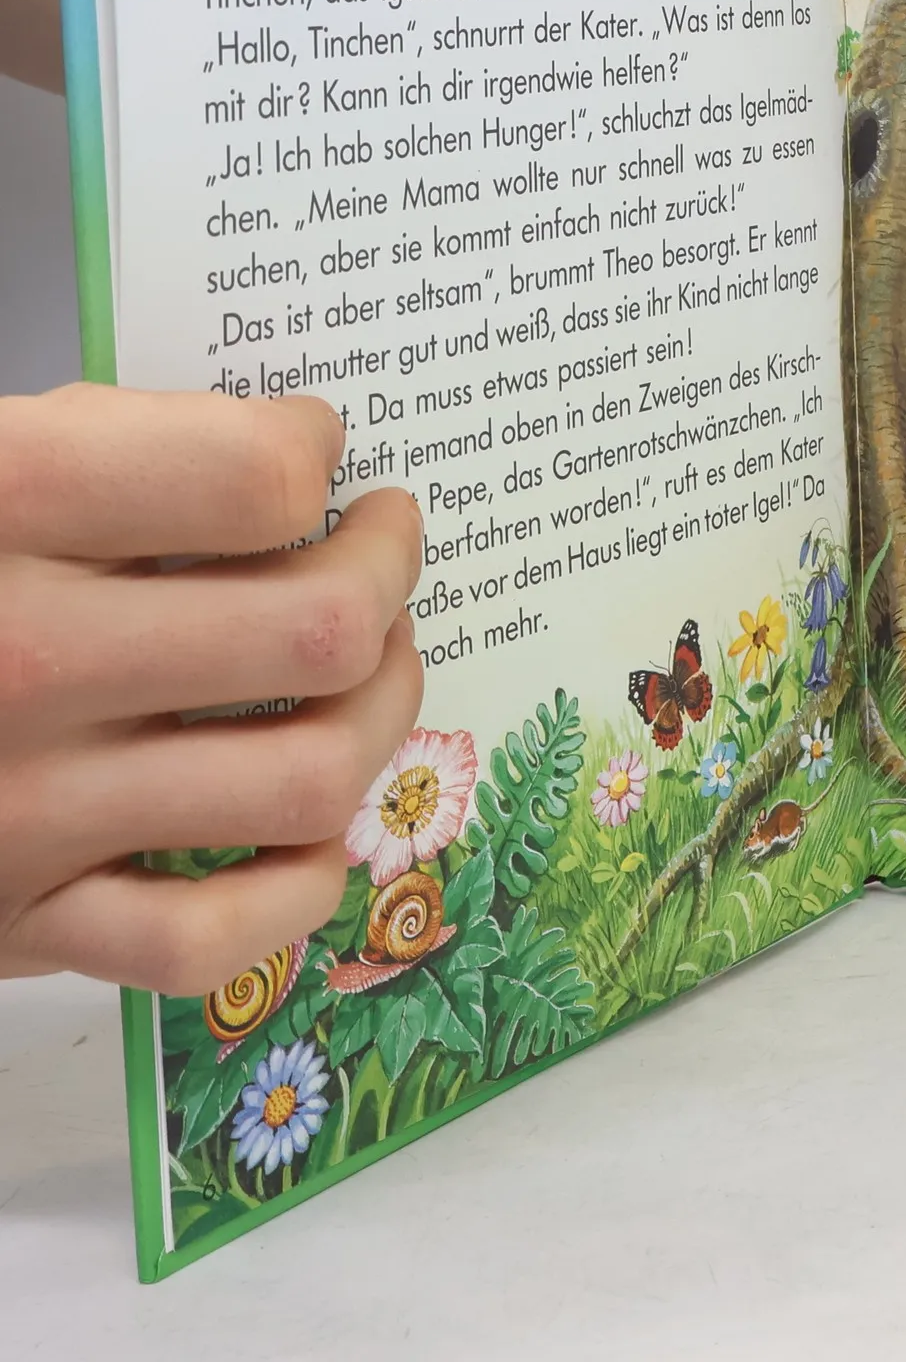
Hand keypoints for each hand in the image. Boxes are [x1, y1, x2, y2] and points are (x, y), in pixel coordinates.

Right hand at [0, 385, 423, 994]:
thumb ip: (123, 443)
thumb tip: (304, 456)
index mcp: (0, 505)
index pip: (255, 479)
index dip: (315, 456)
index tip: (320, 456)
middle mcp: (17, 659)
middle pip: (316, 633)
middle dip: (387, 579)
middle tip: (381, 549)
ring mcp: (19, 808)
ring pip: (302, 781)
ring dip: (378, 717)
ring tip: (371, 667)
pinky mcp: (13, 920)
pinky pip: (205, 942)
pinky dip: (295, 892)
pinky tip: (306, 832)